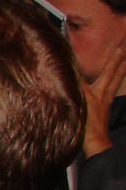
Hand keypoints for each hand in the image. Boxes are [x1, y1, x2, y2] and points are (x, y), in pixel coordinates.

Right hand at [82, 31, 125, 157]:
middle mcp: (104, 95)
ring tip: (125, 60)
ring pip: (116, 81)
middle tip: (124, 47)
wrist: (95, 143)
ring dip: (120, 70)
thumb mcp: (78, 104)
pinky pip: (112, 90)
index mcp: (98, 92)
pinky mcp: (104, 109)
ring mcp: (105, 102)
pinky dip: (115, 82)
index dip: (110, 59)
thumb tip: (69, 73)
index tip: (117, 47)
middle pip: (113, 73)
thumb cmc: (86, 125)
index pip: (103, 71)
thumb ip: (74, 87)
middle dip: (119, 60)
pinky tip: (113, 82)